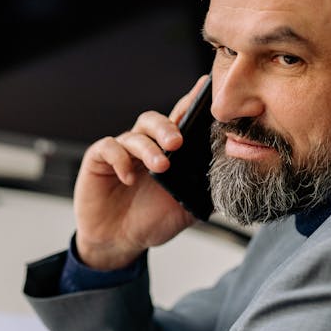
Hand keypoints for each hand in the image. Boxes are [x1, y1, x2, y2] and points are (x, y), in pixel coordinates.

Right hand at [72, 76, 207, 269]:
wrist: (118, 242)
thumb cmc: (150, 221)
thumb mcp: (186, 209)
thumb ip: (205, 190)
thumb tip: (231, 176)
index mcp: (168, 152)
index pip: (180, 120)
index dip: (191, 102)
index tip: (205, 88)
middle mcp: (144, 146)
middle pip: (154, 121)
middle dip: (167, 128)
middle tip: (177, 143)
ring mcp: (121, 151)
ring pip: (135, 134)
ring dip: (149, 148)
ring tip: (160, 166)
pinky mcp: (99, 160)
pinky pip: (108, 147)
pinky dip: (120, 159)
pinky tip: (128, 177)